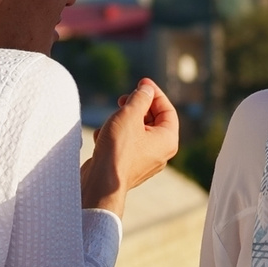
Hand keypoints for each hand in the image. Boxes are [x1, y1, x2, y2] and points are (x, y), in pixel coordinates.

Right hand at [81, 78, 179, 215]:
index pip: (167, 110)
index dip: (154, 93)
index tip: (141, 83)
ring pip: (136, 131)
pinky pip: (125, 144)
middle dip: (136, 107)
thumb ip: (140, 98)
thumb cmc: (118, 149)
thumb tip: (146, 90)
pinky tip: (102, 137)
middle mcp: (160, 152)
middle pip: (152, 120)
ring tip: (110, 121)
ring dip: (121, 121)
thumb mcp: (130, 115)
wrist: (100, 183)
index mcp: (168, 140)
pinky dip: (114, 136)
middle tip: (122, 99)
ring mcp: (144, 160)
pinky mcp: (127, 166)